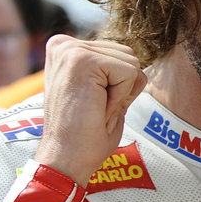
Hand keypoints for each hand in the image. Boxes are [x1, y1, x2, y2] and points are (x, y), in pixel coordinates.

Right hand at [33, 35, 146, 184]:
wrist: (66, 157)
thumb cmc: (85, 133)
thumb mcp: (101, 94)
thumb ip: (112, 73)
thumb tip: (136, 64)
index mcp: (66, 50)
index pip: (120, 56)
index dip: (119, 86)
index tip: (94, 104)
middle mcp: (64, 44)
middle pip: (129, 56)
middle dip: (123, 87)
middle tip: (96, 108)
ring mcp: (70, 50)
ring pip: (131, 63)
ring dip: (122, 93)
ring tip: (95, 107)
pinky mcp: (81, 60)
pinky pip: (130, 72)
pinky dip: (122, 96)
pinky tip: (98, 108)